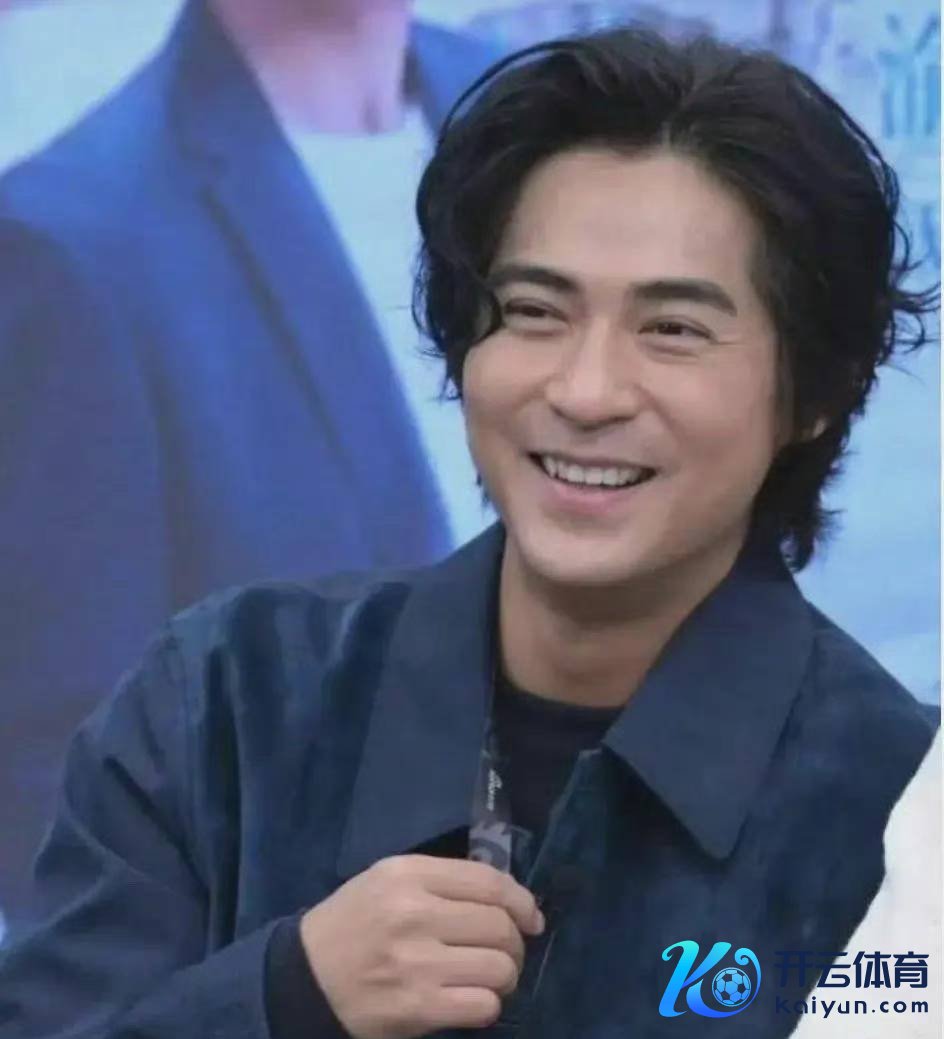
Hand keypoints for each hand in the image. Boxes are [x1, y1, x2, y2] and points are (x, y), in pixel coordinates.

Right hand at [299, 853, 545, 1038]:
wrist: (306, 978)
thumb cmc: (354, 923)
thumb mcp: (388, 880)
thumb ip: (442, 880)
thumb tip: (507, 897)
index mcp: (408, 875)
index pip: (488, 882)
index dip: (521, 900)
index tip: (532, 917)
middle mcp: (415, 913)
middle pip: (499, 926)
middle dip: (516, 942)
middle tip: (507, 952)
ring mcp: (417, 963)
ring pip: (499, 967)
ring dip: (506, 976)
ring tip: (491, 977)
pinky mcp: (418, 1007)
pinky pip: (483, 1005)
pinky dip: (488, 1004)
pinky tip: (472, 999)